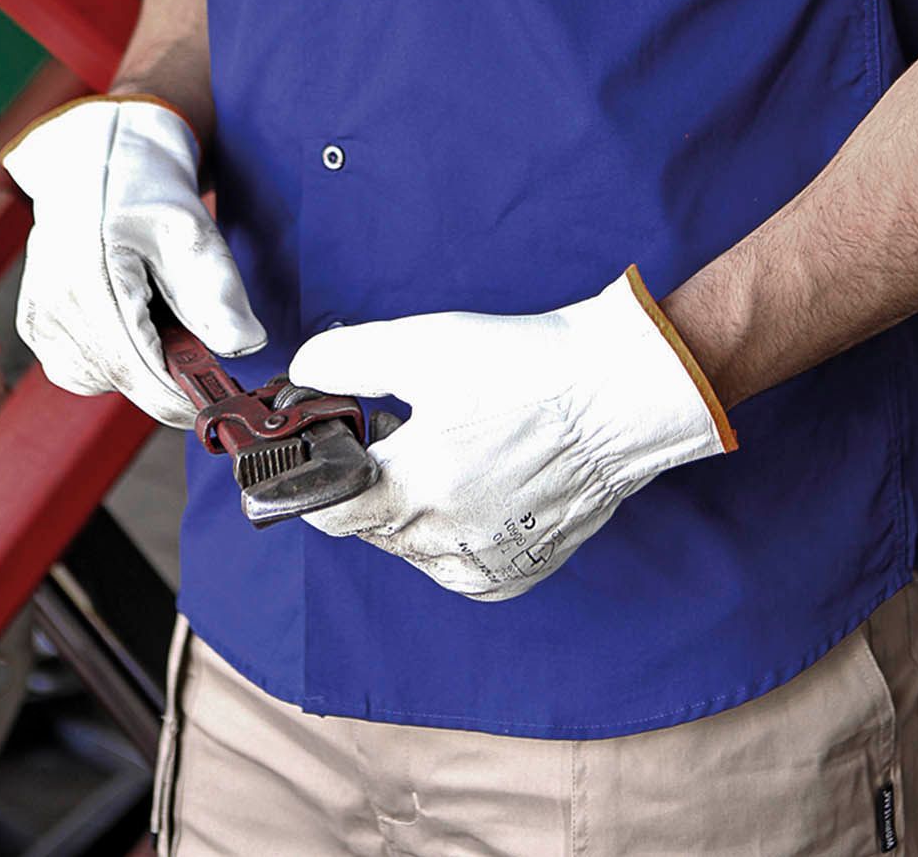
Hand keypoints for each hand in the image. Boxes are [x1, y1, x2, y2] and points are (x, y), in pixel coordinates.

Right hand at [1, 96, 265, 425]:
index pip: (135, 369)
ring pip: (103, 379)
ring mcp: (40, 318)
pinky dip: (115, 355)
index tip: (216, 406)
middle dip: (167, 375)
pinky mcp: (37, 326)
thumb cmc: (144, 187)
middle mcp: (53, 304)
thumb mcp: (192, 230)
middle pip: (121, 378)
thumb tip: (242, 346)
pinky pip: (82, 368)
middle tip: (199, 341)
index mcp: (89, 278)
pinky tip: (130, 315)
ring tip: (156, 306)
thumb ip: (217, 292)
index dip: (179, 396)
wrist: (99, 158)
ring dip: (141, 362)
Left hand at [288, 267, 735, 598]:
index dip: (316, 468)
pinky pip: (459, 562)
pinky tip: (481, 481)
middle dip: (373, 475)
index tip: (329, 438)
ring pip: (413, 544)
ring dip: (414, 503)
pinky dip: (455, 529)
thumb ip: (343, 360)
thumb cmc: (524, 367)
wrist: (618, 394)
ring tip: (452, 445)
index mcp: (408, 491)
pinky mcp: (517, 574)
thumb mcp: (422, 345)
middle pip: (369, 522)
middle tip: (404, 423)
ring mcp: (482, 566)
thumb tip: (299, 376)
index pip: (323, 508)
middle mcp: (441, 543)